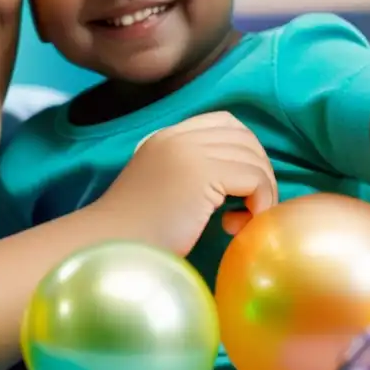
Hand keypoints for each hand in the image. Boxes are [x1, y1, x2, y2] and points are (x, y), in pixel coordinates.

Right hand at [97, 112, 277, 255]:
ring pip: (254, 160)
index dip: (245, 152)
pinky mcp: (202, 174)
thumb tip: (240, 178)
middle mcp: (179, 137)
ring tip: (237, 223)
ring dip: (260, 194)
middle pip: (245, 138)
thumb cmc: (135, 233)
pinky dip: (259, 204)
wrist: (108, 246)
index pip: (226, 123)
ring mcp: (190, 152)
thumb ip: (190, 173)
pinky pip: (255, 180)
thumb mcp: (162, 188)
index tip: (238, 189)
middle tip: (245, 209)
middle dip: (258, 173)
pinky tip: (233, 227)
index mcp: (168, 136)